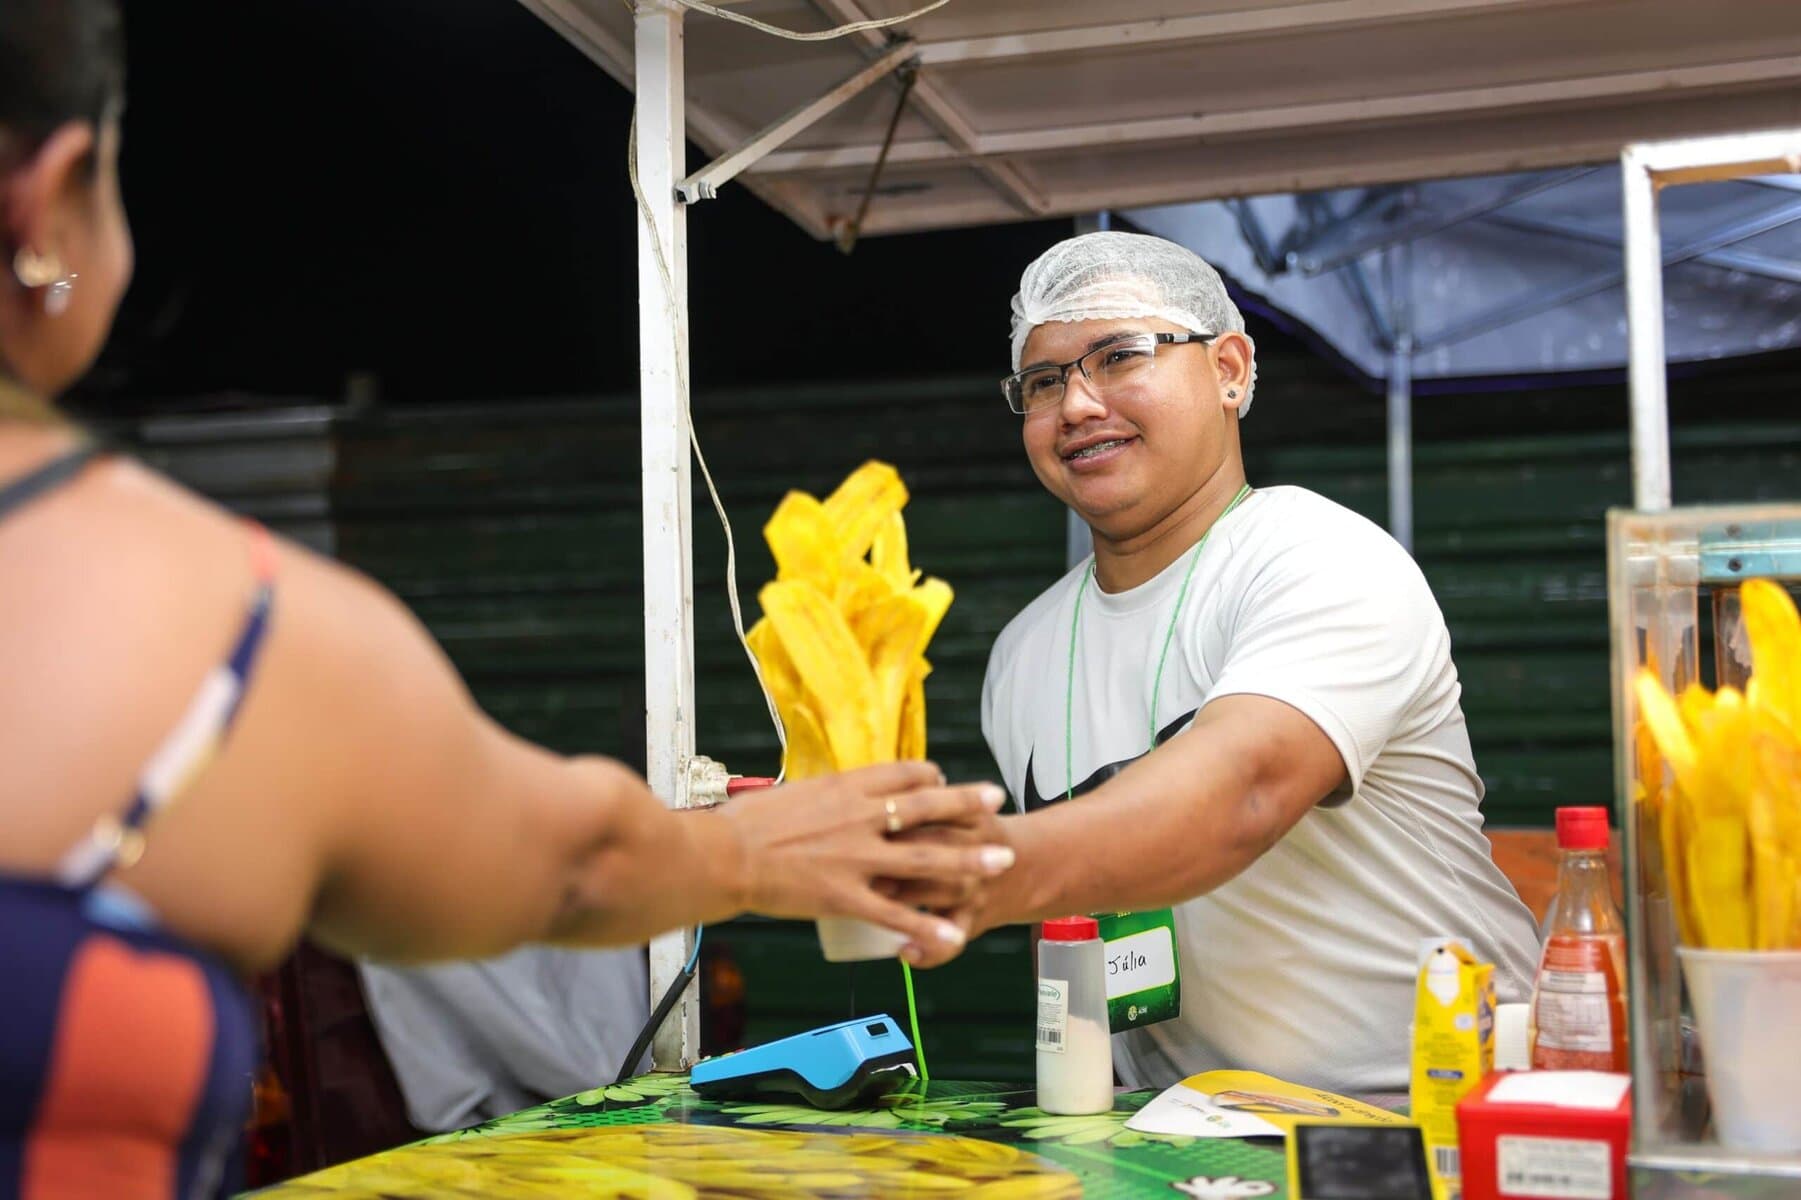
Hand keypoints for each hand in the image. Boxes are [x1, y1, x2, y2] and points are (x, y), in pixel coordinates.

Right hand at [713, 761, 1013, 965]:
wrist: (724, 855)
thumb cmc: (746, 823)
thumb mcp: (794, 793)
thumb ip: (823, 797)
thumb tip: (832, 797)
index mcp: (847, 787)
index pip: (904, 773)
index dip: (930, 776)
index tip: (942, 781)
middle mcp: (862, 817)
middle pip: (929, 806)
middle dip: (968, 803)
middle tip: (997, 799)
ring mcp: (858, 859)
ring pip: (927, 860)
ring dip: (969, 860)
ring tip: (1002, 860)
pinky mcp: (846, 897)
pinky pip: (897, 915)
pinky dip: (928, 928)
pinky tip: (954, 935)